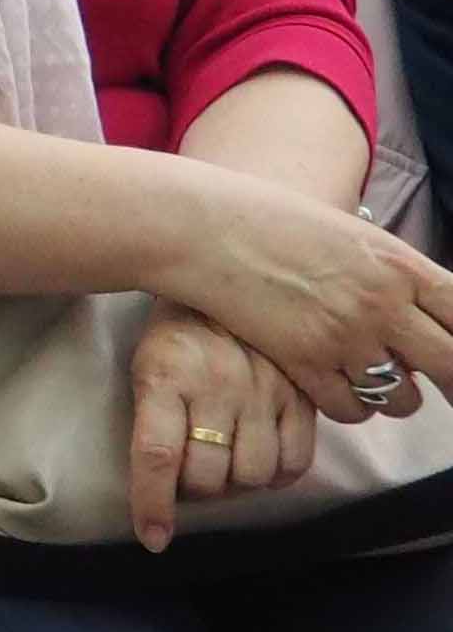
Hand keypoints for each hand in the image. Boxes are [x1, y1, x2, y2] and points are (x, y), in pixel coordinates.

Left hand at [124, 302, 319, 550]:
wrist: (228, 277)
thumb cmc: (177, 333)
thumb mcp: (148, 364)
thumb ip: (154, 418)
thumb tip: (162, 486)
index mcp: (165, 379)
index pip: (157, 455)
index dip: (153, 504)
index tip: (154, 538)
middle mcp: (216, 388)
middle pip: (209, 477)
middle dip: (196, 490)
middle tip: (192, 474)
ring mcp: (264, 392)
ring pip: (253, 476)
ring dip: (236, 483)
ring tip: (226, 461)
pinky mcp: (300, 395)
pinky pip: (295, 462)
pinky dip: (277, 476)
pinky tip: (261, 459)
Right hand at [148, 178, 452, 407]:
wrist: (204, 228)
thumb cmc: (274, 222)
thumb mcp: (353, 237)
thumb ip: (395, 276)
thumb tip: (424, 317)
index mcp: (400, 265)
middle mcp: (382, 304)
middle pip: (452, 364)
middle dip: (451, 381)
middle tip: (438, 384)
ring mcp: (344, 337)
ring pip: (402, 397)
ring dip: (395, 396)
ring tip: (373, 380)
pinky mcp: (304, 362)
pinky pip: (351, 409)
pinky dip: (351, 406)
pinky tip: (336, 387)